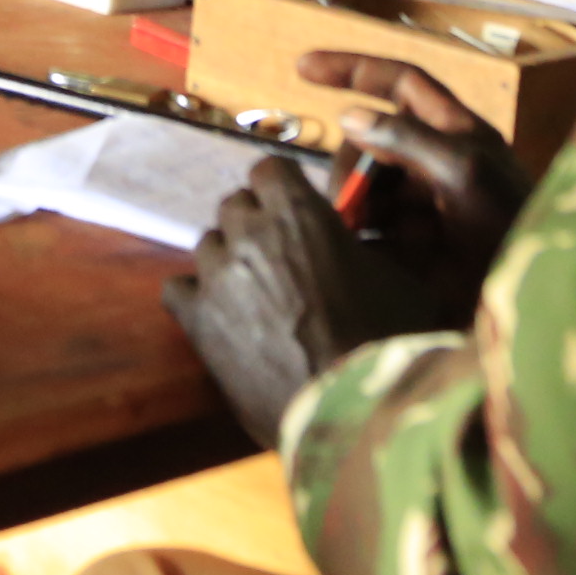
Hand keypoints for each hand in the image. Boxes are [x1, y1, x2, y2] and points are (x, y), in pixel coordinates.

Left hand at [163, 158, 453, 448]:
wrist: (351, 405)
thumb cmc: (385, 337)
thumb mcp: (397, 278)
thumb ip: (367, 248)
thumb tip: (358, 244)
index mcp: (298, 210)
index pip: (269, 169)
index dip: (281, 190)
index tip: (294, 212)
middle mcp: (250, 232)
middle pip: (234, 206)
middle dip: (255, 226)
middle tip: (280, 259)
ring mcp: (217, 275)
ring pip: (207, 245)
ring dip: (228, 262)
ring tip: (254, 296)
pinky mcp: (196, 319)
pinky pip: (178, 289)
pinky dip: (196, 299)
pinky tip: (220, 319)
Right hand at [296, 53, 528, 315]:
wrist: (530, 297)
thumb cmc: (511, 224)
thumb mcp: (464, 171)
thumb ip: (406, 137)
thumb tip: (349, 115)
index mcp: (455, 131)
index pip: (400, 82)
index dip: (355, 69)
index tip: (303, 68)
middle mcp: (437, 161)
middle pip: (373, 143)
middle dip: (352, 167)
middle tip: (345, 203)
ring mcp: (424, 206)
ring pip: (368, 189)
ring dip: (354, 206)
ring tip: (353, 231)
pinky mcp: (415, 248)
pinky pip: (373, 231)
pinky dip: (359, 237)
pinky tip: (356, 251)